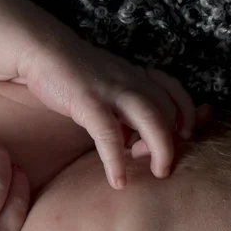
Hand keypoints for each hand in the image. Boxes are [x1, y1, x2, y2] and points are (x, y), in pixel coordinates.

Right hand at [17, 36, 196, 186]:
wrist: (43, 50)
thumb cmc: (75, 73)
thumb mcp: (109, 85)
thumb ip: (125, 107)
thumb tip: (131, 140)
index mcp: (137, 76)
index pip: (175, 91)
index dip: (187, 114)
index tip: (186, 135)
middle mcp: (131, 80)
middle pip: (167, 110)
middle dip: (171, 141)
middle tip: (162, 164)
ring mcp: (111, 90)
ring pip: (151, 118)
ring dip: (160, 148)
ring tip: (157, 173)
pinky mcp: (88, 101)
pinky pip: (108, 134)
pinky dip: (115, 160)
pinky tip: (117, 180)